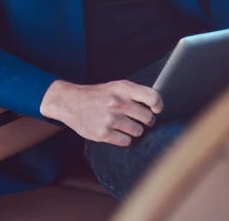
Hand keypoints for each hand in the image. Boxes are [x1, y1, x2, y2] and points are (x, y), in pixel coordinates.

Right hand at [40, 79, 162, 146]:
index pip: (152, 97)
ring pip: (138, 131)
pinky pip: (126, 141)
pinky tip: (116, 131)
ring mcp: (110, 119)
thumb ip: (134, 93)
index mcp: (123, 88)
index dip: (158, 105)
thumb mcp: (115, 86)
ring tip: (125, 124)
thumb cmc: (98, 95)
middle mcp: (117, 103)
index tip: (156, 109)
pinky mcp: (103, 134)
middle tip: (139, 119)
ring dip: (135, 130)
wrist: (70, 102)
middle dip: (146, 120)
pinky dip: (124, 138)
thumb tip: (157, 104)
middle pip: (148, 118)